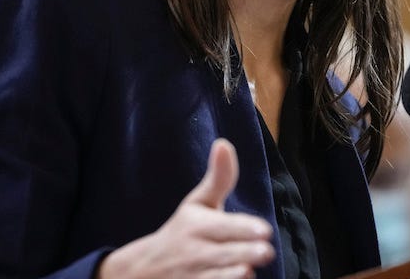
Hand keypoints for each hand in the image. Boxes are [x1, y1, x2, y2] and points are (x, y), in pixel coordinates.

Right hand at [97, 139, 274, 278]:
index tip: (264, 229)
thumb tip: (225, 143)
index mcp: (196, 226)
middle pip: (223, 254)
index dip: (243, 229)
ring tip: (247, 272)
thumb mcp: (196, 205)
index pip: (222, 227)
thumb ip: (218, 179)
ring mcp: (193, 277)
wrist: (143, 270)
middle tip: (266, 251)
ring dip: (232, 276)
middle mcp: (195, 252)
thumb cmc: (182, 232)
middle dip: (244, 253)